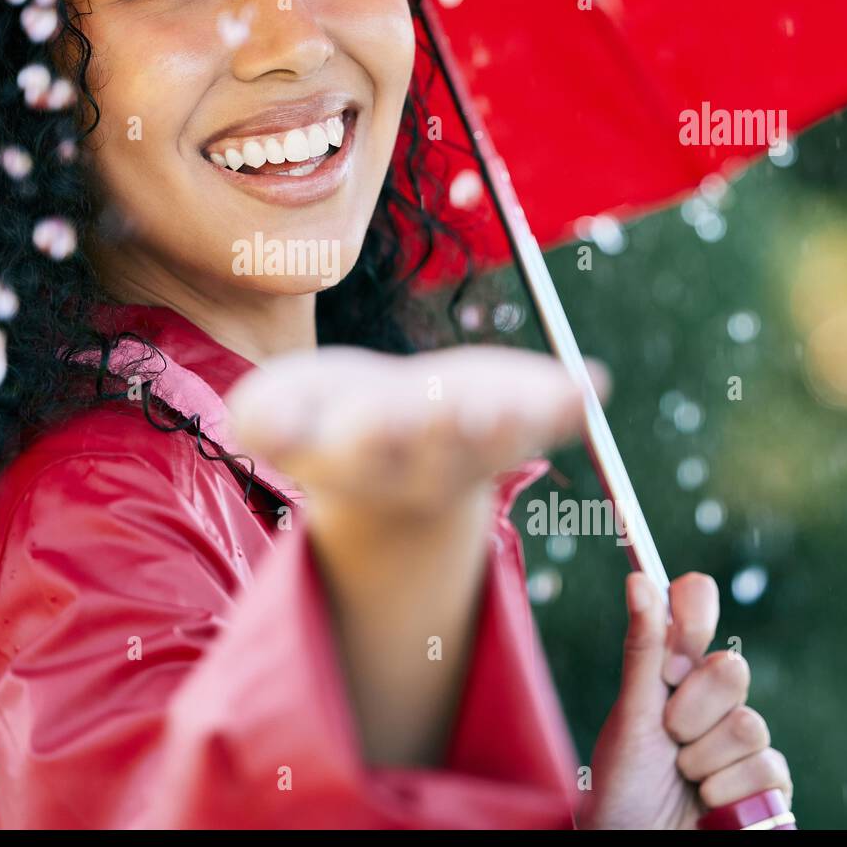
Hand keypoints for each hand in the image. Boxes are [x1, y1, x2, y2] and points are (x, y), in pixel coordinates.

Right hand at [226, 343, 602, 522]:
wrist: (391, 442)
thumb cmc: (325, 417)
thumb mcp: (277, 416)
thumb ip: (264, 420)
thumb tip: (255, 424)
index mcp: (354, 458)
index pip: (355, 450)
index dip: (365, 435)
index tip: (365, 417)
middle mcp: (418, 462)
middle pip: (432, 450)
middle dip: (442, 428)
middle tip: (451, 406)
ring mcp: (474, 446)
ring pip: (495, 441)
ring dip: (509, 422)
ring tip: (524, 400)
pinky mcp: (516, 422)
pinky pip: (549, 421)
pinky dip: (568, 405)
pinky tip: (590, 384)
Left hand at [579, 571, 793, 829]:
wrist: (635, 845)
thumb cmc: (621, 785)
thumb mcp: (629, 716)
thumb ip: (643, 651)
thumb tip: (638, 579)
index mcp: (671, 675)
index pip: (695, 615)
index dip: (695, 611)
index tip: (682, 635)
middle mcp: (709, 701)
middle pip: (731, 669)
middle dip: (693, 708)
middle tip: (668, 734)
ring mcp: (739, 742)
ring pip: (750, 723)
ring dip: (706, 757)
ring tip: (682, 776)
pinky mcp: (765, 784)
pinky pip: (768, 768)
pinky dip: (728, 789)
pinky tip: (707, 801)